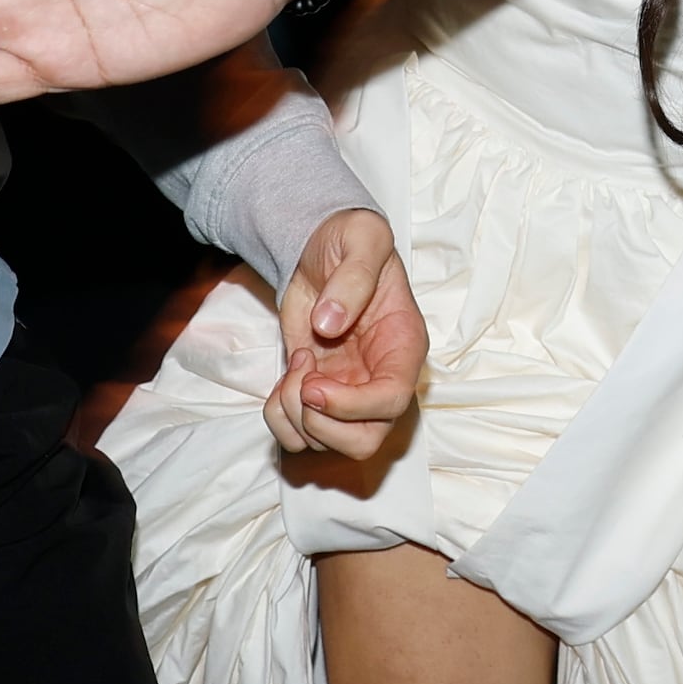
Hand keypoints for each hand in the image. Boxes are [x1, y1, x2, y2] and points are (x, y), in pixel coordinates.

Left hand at [265, 208, 427, 460]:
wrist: (321, 247)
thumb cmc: (350, 241)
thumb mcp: (362, 240)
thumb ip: (353, 277)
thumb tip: (329, 323)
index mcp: (403, 346)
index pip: (392, 401)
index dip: (351, 405)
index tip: (312, 384)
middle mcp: (380, 378)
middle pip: (364, 442)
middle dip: (322, 424)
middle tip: (302, 381)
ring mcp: (348, 392)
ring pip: (325, 444)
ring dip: (294, 415)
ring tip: (296, 363)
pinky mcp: (317, 396)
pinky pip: (297, 435)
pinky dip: (279, 417)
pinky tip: (287, 376)